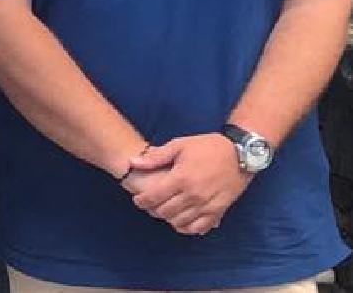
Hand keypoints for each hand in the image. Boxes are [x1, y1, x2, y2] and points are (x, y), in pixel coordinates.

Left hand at [127, 133, 250, 234]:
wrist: (239, 154)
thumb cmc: (207, 147)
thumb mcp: (179, 145)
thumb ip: (156, 157)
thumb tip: (133, 162)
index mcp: (181, 178)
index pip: (154, 197)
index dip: (142, 201)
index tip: (137, 199)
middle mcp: (193, 195)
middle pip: (165, 212)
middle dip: (153, 210)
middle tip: (149, 205)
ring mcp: (207, 205)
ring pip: (180, 222)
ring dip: (168, 219)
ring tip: (163, 211)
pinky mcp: (219, 211)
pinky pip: (200, 227)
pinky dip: (187, 228)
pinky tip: (181, 221)